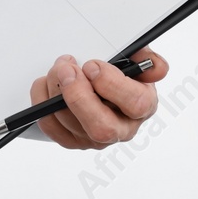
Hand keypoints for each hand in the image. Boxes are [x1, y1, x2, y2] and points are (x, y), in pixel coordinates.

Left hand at [29, 48, 166, 148]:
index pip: (136, 104)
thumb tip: (155, 68)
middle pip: (102, 128)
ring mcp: (95, 138)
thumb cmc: (119, 74)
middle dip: (78, 96)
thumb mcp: (135, 60)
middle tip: (66, 70)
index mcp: (142, 106)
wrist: (99, 85)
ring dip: (56, 91)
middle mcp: (121, 128)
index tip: (92, 65)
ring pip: (71, 124)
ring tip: (58, 69)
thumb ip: (146, 58)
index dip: (111, 83)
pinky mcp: (73, 140)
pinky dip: (42, 103)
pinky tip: (47, 85)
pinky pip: (52, 128)